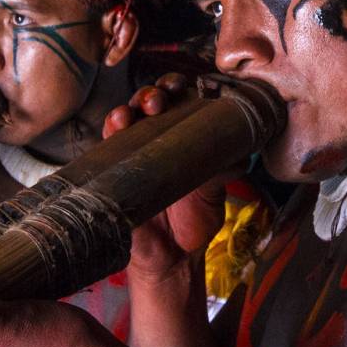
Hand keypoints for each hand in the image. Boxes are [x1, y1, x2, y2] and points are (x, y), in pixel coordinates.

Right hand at [102, 74, 230, 279]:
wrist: (172, 258)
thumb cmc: (194, 221)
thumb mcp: (214, 192)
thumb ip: (223, 169)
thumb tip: (237, 153)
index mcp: (183, 137)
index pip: (178, 101)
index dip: (179, 89)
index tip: (186, 87)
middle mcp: (156, 138)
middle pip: (149, 101)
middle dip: (154, 92)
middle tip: (161, 98)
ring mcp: (133, 151)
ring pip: (127, 115)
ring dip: (133, 105)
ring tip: (143, 109)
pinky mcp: (114, 167)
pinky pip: (109, 142)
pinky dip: (112, 127)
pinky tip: (118, 123)